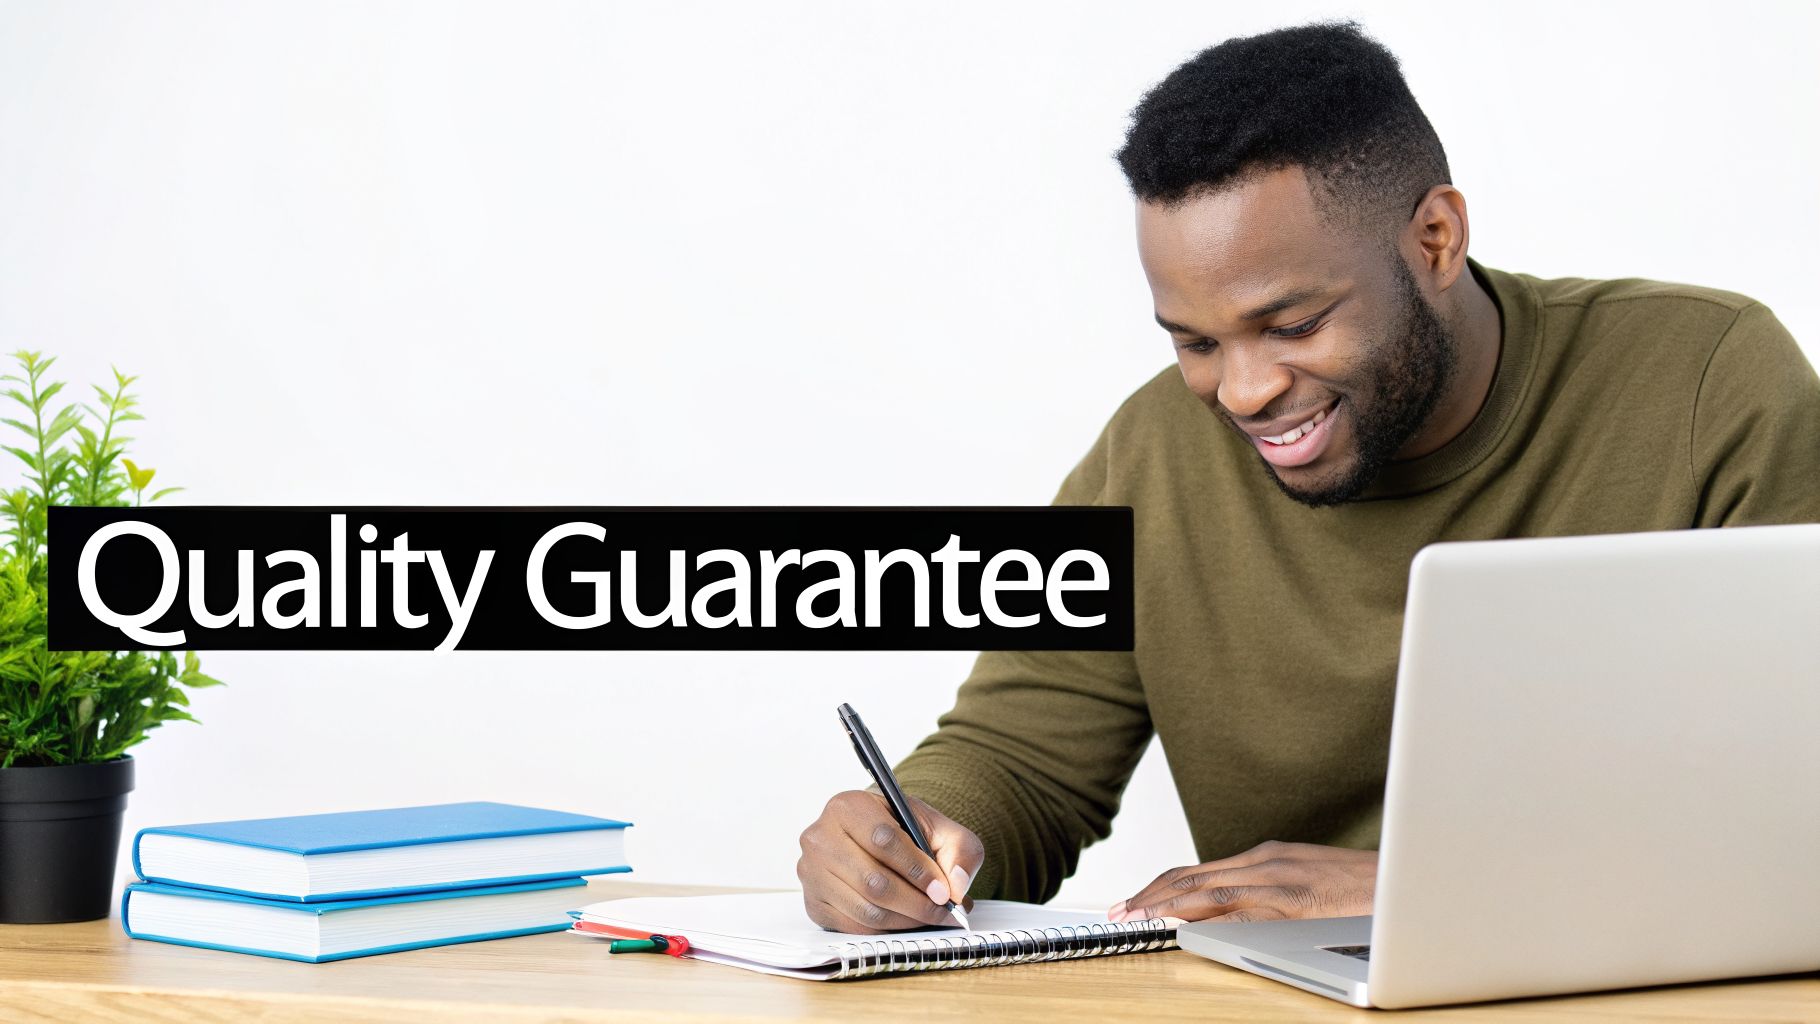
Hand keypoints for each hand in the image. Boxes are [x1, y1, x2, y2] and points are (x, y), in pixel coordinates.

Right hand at [797, 790, 984, 932]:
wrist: (877, 841)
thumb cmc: (906, 832)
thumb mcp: (939, 828)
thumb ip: (960, 849)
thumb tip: (957, 885)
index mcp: (848, 806)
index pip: (883, 840)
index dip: (917, 869)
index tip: (943, 890)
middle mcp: (820, 837)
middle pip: (873, 881)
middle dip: (916, 903)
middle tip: (944, 911)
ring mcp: (811, 872)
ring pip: (866, 909)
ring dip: (906, 920)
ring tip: (931, 917)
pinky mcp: (813, 903)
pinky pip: (855, 927)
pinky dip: (888, 930)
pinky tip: (906, 920)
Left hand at [1110, 841, 1375, 923]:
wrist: (1410, 881)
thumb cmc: (1363, 889)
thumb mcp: (1308, 882)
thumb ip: (1272, 893)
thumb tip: (1236, 914)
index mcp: (1267, 857)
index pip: (1199, 871)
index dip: (1160, 886)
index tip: (1133, 902)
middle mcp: (1266, 861)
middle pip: (1192, 877)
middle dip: (1149, 894)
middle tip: (1117, 912)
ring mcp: (1279, 879)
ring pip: (1206, 889)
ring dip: (1163, 904)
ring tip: (1133, 918)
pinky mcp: (1296, 901)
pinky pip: (1242, 908)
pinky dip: (1205, 916)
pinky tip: (1181, 925)